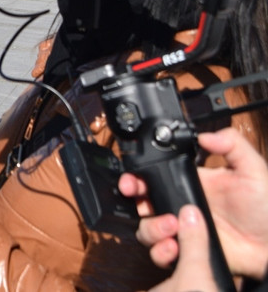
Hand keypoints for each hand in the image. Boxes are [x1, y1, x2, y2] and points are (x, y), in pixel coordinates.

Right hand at [119, 127, 267, 279]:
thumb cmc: (264, 210)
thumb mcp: (252, 171)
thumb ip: (232, 145)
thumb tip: (205, 135)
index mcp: (190, 184)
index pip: (154, 176)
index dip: (137, 176)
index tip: (133, 178)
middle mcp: (179, 206)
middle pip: (141, 201)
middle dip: (133, 198)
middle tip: (138, 196)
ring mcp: (180, 230)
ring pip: (146, 228)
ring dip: (152, 227)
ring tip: (172, 226)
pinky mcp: (184, 252)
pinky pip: (160, 253)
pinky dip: (161, 251)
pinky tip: (176, 246)